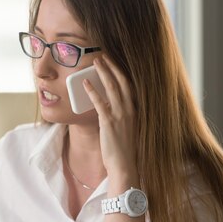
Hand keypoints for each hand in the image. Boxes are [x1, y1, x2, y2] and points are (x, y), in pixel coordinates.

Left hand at [83, 56, 138, 182]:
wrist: (125, 166)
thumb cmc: (125, 151)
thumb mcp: (128, 129)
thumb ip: (123, 116)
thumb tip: (112, 108)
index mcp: (136, 111)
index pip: (131, 86)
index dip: (122, 72)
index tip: (115, 62)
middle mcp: (131, 110)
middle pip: (122, 81)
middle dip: (112, 66)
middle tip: (104, 56)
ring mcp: (121, 115)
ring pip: (112, 87)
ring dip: (103, 72)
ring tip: (96, 62)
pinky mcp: (109, 122)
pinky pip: (99, 102)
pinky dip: (92, 90)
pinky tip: (85, 83)